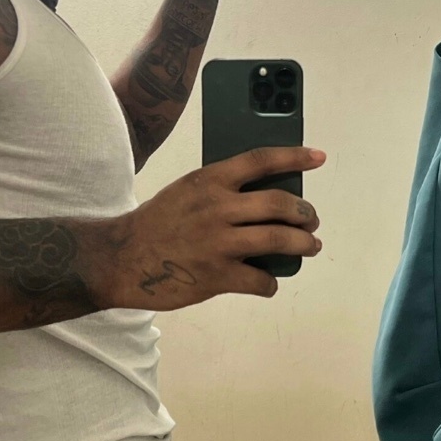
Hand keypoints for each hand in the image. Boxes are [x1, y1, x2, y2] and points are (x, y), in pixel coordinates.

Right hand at [100, 146, 325, 307]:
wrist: (122, 258)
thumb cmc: (156, 223)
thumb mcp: (185, 191)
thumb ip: (220, 189)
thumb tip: (264, 199)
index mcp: (209, 180)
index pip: (261, 161)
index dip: (294, 157)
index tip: (318, 157)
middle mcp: (218, 208)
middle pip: (279, 204)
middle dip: (305, 213)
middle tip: (311, 220)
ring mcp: (219, 243)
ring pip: (279, 240)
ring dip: (303, 244)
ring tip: (310, 246)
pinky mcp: (217, 276)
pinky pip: (260, 280)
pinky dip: (270, 283)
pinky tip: (267, 282)